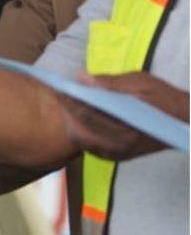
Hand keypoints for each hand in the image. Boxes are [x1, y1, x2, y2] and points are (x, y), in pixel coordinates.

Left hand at [60, 72, 188, 160]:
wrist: (185, 121)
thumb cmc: (163, 97)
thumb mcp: (140, 82)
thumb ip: (110, 82)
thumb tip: (81, 77)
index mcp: (128, 125)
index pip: (89, 113)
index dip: (69, 100)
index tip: (56, 87)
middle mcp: (122, 144)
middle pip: (81, 129)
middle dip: (67, 110)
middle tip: (57, 94)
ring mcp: (120, 153)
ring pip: (83, 140)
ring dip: (72, 121)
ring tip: (65, 103)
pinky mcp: (119, 157)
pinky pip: (91, 146)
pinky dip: (82, 132)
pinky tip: (77, 117)